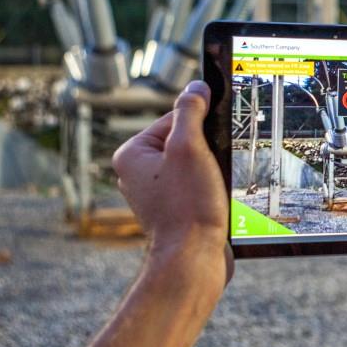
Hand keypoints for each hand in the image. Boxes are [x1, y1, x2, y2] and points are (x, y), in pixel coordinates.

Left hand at [112, 80, 233, 286]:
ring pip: (192, 164)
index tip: (214, 140)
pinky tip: (214, 200)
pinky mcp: (172, 210)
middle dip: (206, 151)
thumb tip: (196, 87)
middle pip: (184, 141)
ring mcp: (154, 194)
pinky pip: (195, 186)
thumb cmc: (188, 205)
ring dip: (210, 170)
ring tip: (211, 187)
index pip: (173, 118)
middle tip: (211, 168)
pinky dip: (209, 188)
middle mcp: (137, 174)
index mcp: (132, 154)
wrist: (193, 259)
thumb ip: (190, 111)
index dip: (200, 126)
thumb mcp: (190, 147)